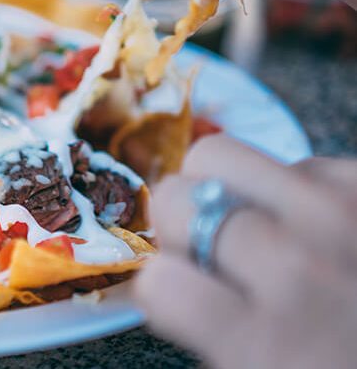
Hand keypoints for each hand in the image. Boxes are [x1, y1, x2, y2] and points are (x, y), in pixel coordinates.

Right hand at [134, 134, 356, 367]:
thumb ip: (213, 332)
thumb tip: (173, 275)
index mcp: (264, 341)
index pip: (158, 280)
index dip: (163, 289)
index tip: (186, 298)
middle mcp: (298, 265)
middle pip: (178, 195)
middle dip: (181, 223)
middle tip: (213, 253)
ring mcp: (343, 214)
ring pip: (224, 154)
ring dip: (232, 194)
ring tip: (268, 233)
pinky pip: (303, 162)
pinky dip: (299, 190)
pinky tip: (327, 231)